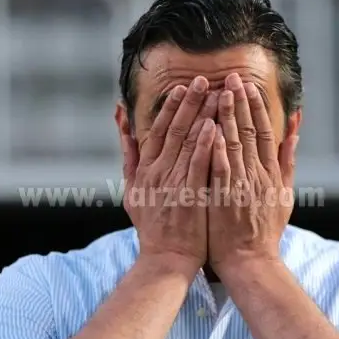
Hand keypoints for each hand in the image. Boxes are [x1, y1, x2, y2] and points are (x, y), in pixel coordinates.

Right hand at [121, 76, 217, 276]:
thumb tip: (123, 127)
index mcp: (145, 170)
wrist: (165, 258)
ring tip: (214, 94)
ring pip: (187, 142)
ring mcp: (173, 183)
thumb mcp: (132, 191)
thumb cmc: (153, 227)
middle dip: (187, 102)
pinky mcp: (189, 195)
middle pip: (173, 130)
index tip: (181, 88)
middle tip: (201, 80)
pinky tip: (214, 125)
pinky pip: (198, 163)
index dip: (169, 107)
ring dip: (201, 115)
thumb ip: (129, 158)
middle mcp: (157, 172)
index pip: (157, 131)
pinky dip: (204, 143)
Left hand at [207, 73, 298, 275]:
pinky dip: (215, 147)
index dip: (255, 107)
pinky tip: (208, 128)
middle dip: (239, 102)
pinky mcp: (225, 198)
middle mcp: (258, 175)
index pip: (263, 131)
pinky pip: (220, 168)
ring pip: (233, 144)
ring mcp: (241, 185)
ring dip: (225, 116)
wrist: (251, 261)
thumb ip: (288, 161)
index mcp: (271, 172)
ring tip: (216, 92)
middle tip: (230, 77)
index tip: (247, 86)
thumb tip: (293, 130)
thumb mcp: (285, 194)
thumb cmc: (265, 230)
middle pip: (249, 131)